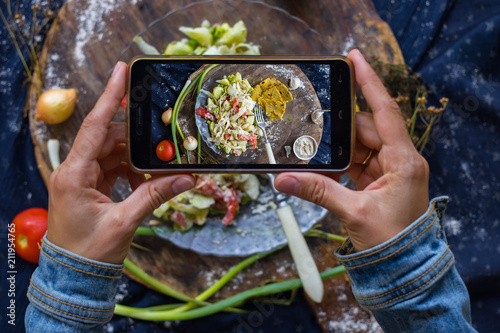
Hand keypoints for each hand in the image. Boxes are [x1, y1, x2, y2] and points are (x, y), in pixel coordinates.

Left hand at [46, 62, 194, 263]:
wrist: (74, 277)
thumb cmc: (89, 253)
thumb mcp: (124, 222)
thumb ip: (154, 196)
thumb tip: (185, 179)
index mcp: (74, 174)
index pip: (94, 126)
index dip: (109, 97)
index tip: (121, 71)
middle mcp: (74, 171)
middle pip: (109, 138)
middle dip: (136, 137)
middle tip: (161, 135)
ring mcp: (81, 178)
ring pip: (113, 152)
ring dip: (136, 157)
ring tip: (159, 166)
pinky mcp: (90, 187)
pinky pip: (114, 168)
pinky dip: (132, 171)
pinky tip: (147, 181)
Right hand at [275, 49, 428, 251]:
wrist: (403, 267)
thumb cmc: (391, 241)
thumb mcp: (353, 213)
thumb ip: (318, 192)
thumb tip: (283, 180)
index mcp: (403, 161)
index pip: (384, 111)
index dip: (369, 82)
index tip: (355, 58)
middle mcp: (400, 160)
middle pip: (366, 128)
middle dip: (339, 127)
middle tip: (312, 122)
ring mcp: (390, 170)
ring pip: (360, 144)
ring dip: (339, 148)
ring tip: (314, 148)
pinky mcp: (380, 180)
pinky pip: (358, 161)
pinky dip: (341, 162)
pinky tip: (325, 166)